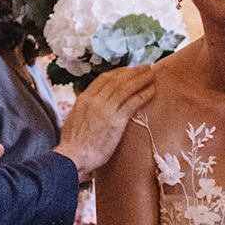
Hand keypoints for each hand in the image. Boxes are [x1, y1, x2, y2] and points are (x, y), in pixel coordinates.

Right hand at [57, 64, 160, 180]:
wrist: (72, 158)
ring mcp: (106, 109)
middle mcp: (95, 100)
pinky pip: (133, 102)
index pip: (103, 79)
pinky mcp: (116, 120)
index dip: (118, 73)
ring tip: (152, 73)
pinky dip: (144, 94)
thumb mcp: (74, 121)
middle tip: (145, 67)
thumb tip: (89, 111)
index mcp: (84, 99)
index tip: (128, 70)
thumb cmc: (72, 146)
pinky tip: (152, 90)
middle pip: (117, 80)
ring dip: (141, 79)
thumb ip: (84, 112)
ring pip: (126, 87)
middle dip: (133, 72)